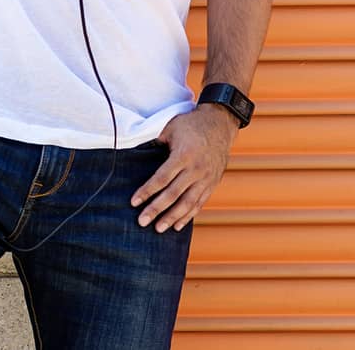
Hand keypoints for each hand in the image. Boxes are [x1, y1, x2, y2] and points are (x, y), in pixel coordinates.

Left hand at [129, 104, 238, 233]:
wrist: (220, 124)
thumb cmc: (190, 125)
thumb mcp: (171, 127)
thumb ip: (156, 141)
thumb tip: (137, 153)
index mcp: (183, 155)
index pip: (162, 178)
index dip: (147, 191)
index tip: (134, 202)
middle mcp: (196, 169)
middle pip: (173, 194)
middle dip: (156, 209)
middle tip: (142, 221)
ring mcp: (206, 178)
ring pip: (188, 203)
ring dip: (172, 217)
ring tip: (158, 229)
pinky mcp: (212, 184)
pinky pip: (199, 203)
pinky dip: (188, 215)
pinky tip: (177, 225)